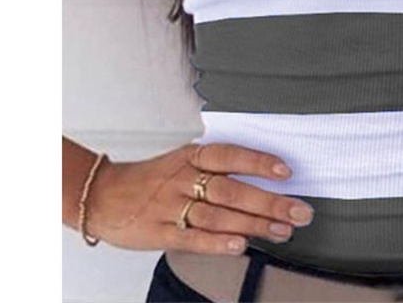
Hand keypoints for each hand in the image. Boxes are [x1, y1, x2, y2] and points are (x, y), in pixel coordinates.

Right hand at [83, 142, 313, 254]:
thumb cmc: (152, 179)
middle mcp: (184, 179)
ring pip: (218, 216)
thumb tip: (262, 179)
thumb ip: (216, 169)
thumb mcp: (182, 161)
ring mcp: (171, 206)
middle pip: (232, 190)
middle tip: (300, 211)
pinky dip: (218, 243)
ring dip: (254, 225)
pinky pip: (192, 239)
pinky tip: (241, 247)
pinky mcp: (159, 233)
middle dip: (270, 202)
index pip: (230, 155)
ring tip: (283, 232)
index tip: (287, 172)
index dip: (259, 162)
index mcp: (191, 157)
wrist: (101, 195)